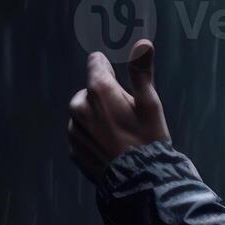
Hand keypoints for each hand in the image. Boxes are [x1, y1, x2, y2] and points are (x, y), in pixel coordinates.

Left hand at [67, 39, 170, 183]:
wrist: (140, 182)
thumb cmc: (149, 140)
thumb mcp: (151, 104)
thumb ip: (141, 72)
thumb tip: (144, 43)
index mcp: (98, 90)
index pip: (95, 63)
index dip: (110, 69)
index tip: (122, 82)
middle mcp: (79, 106)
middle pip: (91, 91)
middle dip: (106, 98)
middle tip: (129, 118)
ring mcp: (73, 129)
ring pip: (85, 113)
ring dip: (99, 118)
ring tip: (122, 136)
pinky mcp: (74, 149)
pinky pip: (83, 134)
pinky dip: (95, 137)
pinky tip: (113, 148)